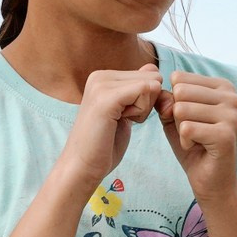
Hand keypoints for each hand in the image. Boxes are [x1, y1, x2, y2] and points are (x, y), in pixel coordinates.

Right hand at [59, 65, 161, 189]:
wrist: (82, 166)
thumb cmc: (105, 144)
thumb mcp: (127, 110)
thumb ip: (138, 89)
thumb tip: (154, 69)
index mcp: (103, 76)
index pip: (150, 73)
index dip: (149, 99)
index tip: (127, 115)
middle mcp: (100, 75)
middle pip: (153, 77)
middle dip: (148, 102)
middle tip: (123, 119)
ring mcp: (101, 84)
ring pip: (150, 85)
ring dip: (143, 109)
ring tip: (119, 121)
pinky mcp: (106, 97)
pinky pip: (144, 91)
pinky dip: (140, 112)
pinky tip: (121, 122)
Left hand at [161, 71, 236, 201]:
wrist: (211, 180)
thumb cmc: (194, 145)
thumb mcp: (174, 116)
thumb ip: (164, 99)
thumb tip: (163, 95)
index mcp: (224, 86)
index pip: (180, 78)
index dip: (175, 101)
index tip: (191, 119)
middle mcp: (233, 97)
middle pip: (180, 92)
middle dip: (178, 116)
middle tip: (194, 132)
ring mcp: (232, 115)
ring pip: (181, 109)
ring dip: (182, 130)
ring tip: (197, 140)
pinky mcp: (226, 135)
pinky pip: (186, 128)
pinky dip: (185, 142)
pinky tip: (199, 148)